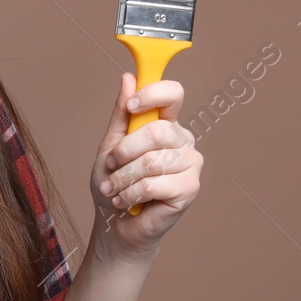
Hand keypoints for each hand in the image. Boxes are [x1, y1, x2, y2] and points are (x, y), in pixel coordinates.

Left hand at [91, 72, 202, 255]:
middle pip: (157, 131)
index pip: (173, 94)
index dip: (153, 94)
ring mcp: (190, 164)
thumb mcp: (110, 145)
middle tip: (111, 165)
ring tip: (114, 189)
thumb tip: (128, 78)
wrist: (115, 223)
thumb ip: (121, 114)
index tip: (131, 106)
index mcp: (167, 124)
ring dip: (123, 178)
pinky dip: (131, 194)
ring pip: (152, 162)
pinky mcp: (190, 189)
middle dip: (124, 152)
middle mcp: (183, 141)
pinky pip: (155, 184)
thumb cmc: (114, 183)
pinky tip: (126, 201)